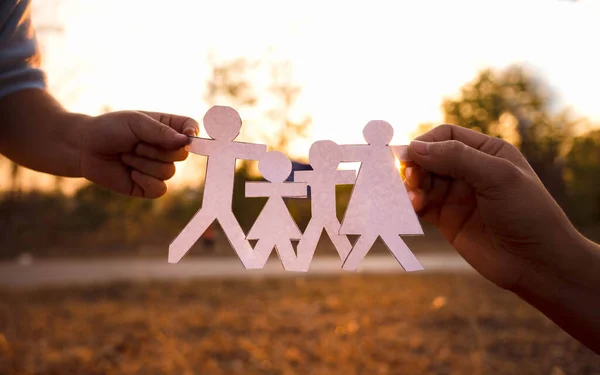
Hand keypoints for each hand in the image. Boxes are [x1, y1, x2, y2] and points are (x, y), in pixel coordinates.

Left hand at [79, 110, 198, 197]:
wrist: (84, 148)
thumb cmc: (109, 129)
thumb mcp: (135, 123)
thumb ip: (161, 131)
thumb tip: (186, 141)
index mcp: (167, 129)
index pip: (191, 130)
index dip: (193, 134)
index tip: (188, 136)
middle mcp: (166, 149)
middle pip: (182, 154)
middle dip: (156, 150)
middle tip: (135, 144)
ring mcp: (158, 169)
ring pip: (168, 172)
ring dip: (143, 163)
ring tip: (126, 156)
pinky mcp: (148, 187)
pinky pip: (160, 189)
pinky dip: (144, 181)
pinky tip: (130, 173)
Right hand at [404, 124, 579, 289]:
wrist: (537, 263)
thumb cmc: (528, 213)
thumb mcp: (497, 176)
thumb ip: (457, 157)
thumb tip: (416, 147)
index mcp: (486, 152)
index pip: (446, 136)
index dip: (426, 143)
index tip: (411, 157)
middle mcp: (469, 170)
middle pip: (429, 157)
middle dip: (416, 166)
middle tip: (410, 180)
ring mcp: (457, 195)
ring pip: (422, 181)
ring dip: (412, 186)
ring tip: (415, 200)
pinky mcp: (447, 219)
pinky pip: (421, 205)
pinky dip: (411, 204)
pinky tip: (412, 208)